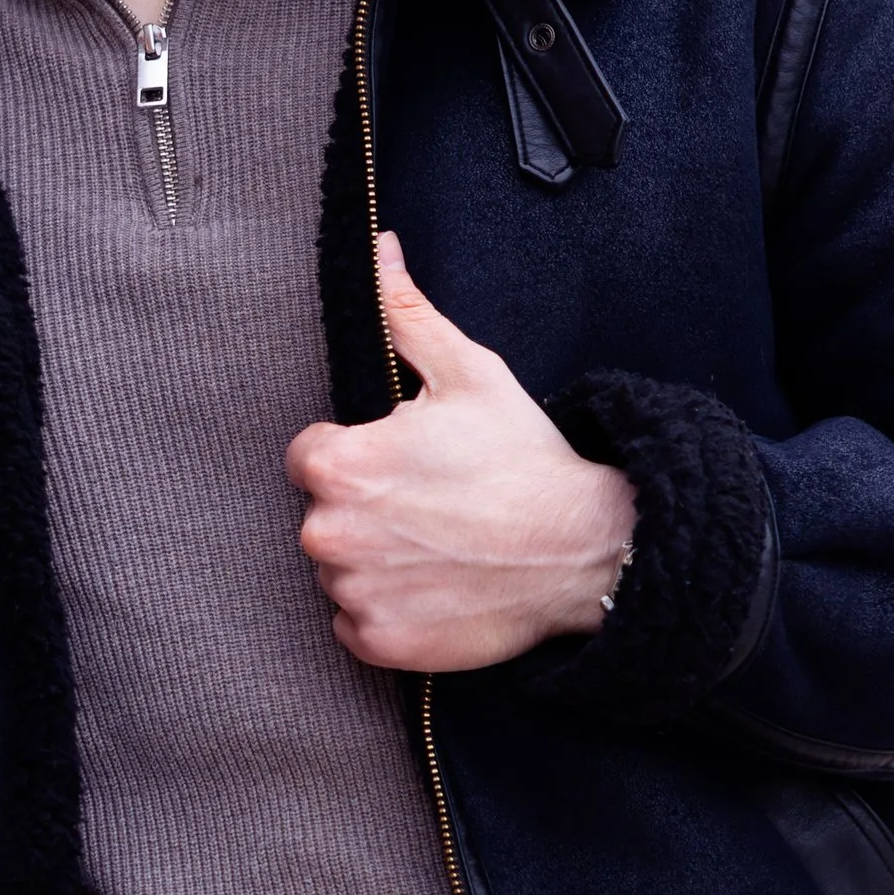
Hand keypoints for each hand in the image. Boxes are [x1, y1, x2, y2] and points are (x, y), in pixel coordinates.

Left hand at [285, 235, 636, 671]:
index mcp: (337, 466)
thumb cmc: (523, 458)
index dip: (357, 454)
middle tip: (433, 504)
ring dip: (377, 560)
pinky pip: (357, 625)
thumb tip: (379, 251)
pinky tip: (437, 587)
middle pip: (323, 515)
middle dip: (366, 508)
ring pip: (341, 570)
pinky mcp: (380, 643)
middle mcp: (330, 534)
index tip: (406, 462)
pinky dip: (388, 611)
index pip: (308, 457)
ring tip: (441, 545)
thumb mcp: (468, 373)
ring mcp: (354, 594)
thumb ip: (407, 315)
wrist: (584, 550)